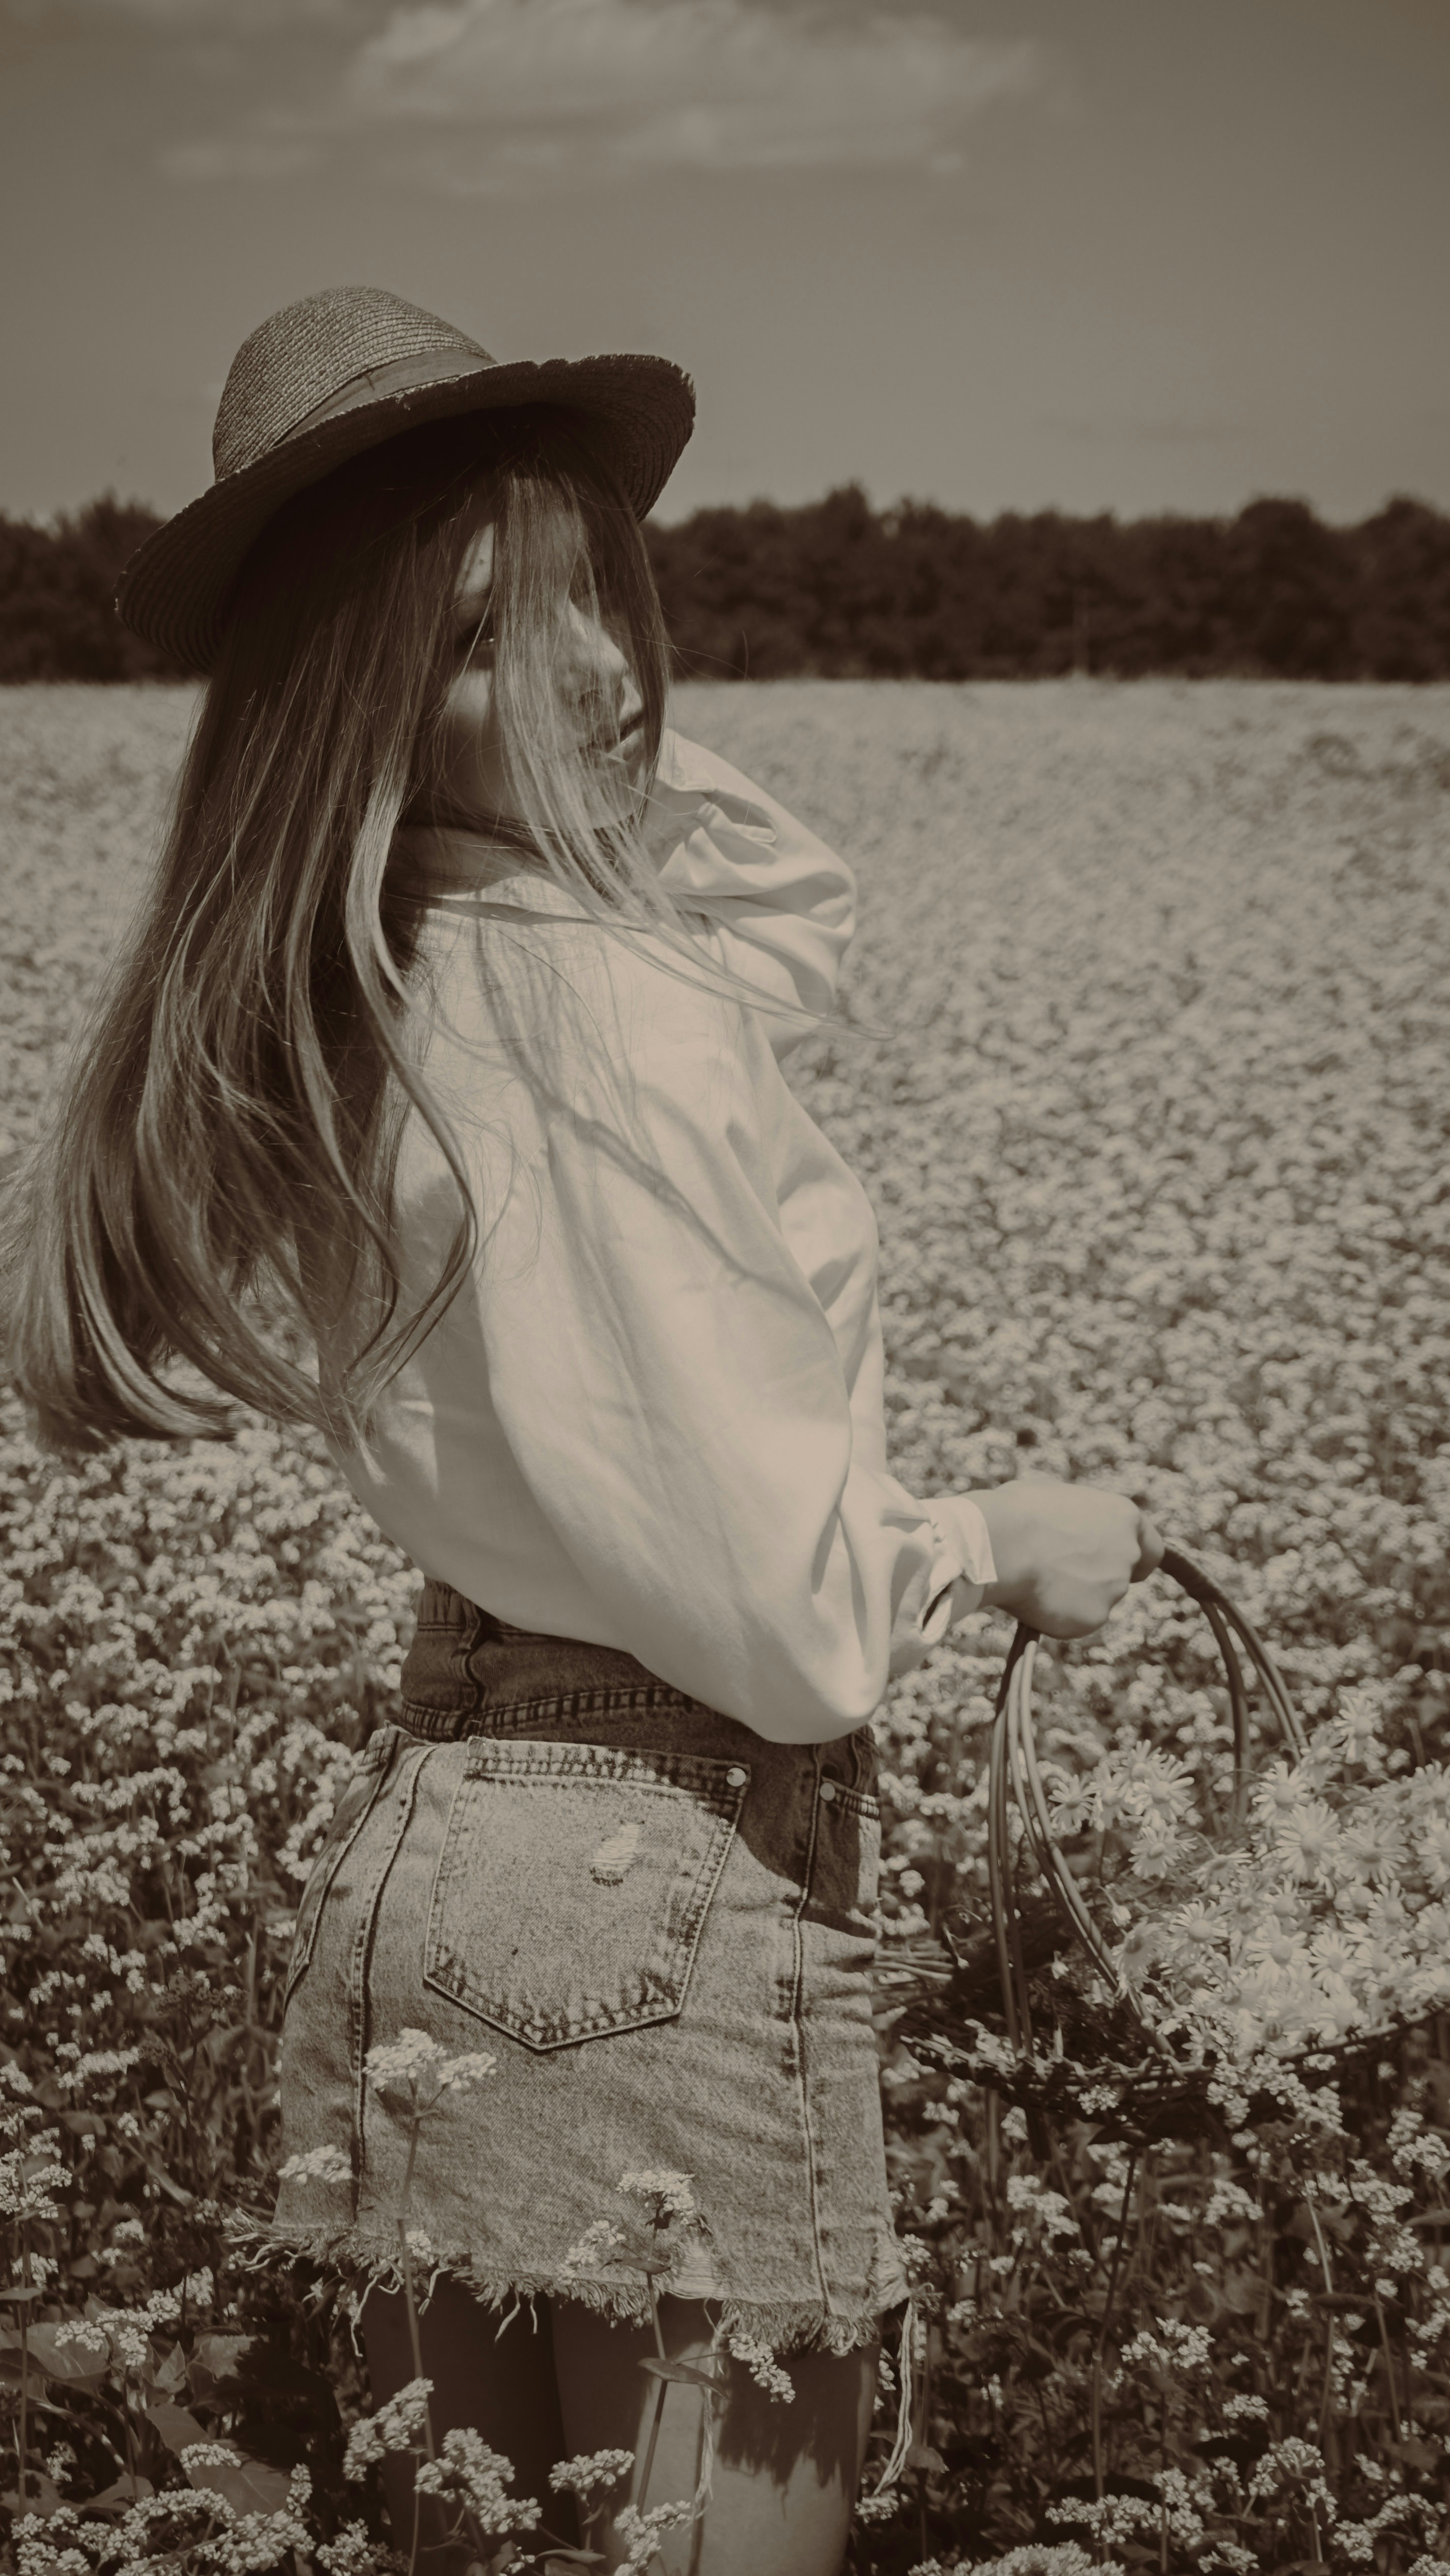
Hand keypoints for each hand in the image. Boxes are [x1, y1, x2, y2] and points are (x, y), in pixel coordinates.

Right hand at [973, 1479, 1163, 1639]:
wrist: (997, 1545)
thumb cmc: (1016, 1513)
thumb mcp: (1053, 1496)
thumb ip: (1075, 1516)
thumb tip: (1067, 1525)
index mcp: (1123, 1516)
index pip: (1151, 1548)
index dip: (1135, 1559)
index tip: (1117, 1566)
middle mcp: (1127, 1553)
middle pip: (1119, 1577)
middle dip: (1095, 1579)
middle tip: (1058, 1574)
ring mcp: (1114, 1588)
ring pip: (1095, 1600)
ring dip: (1073, 1596)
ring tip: (1035, 1580)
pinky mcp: (1093, 1618)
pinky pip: (1076, 1621)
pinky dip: (1057, 1616)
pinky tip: (1032, 1598)